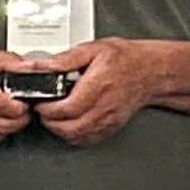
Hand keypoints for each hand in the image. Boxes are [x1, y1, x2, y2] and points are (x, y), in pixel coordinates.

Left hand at [31, 39, 163, 147]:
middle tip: (43, 109)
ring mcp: (109, 120)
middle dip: (49, 121)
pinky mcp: (110, 128)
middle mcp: (105, 107)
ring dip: (59, 129)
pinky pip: (86, 140)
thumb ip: (64, 59)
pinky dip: (72, 135)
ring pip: (76, 136)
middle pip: (69, 127)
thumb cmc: (124, 59)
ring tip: (54, 115)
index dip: (47, 109)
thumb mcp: (92, 49)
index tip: (40, 102)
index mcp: (99, 86)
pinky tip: (69, 122)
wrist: (150, 71)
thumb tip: (39, 65)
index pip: (67, 109)